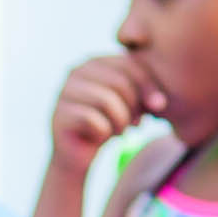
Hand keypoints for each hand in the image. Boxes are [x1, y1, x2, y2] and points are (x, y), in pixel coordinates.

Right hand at [40, 54, 153, 216]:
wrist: (78, 154)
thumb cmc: (107, 123)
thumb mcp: (131, 103)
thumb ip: (144, 92)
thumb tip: (159, 103)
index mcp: (94, 62)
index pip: (128, 64)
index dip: (148, 85)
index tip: (158, 106)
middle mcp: (76, 71)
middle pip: (119, 82)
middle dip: (134, 106)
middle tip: (134, 124)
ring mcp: (64, 92)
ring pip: (107, 101)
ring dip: (120, 122)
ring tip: (119, 131)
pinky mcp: (59, 116)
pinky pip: (94, 121)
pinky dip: (104, 133)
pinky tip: (100, 138)